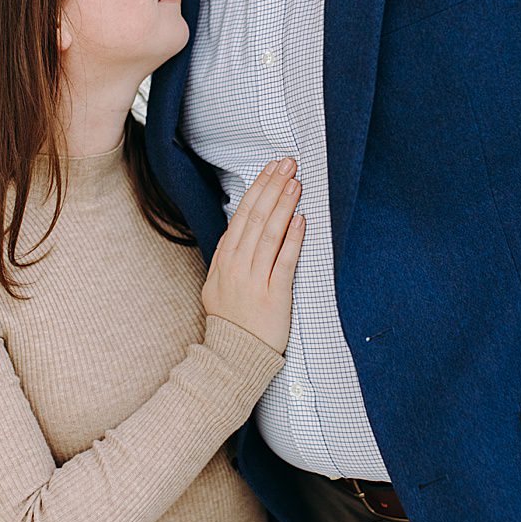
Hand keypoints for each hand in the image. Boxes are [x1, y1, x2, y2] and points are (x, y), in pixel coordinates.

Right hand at [201, 158, 305, 353]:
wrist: (232, 357)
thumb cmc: (232, 320)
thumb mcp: (220, 284)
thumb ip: (232, 256)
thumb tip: (244, 226)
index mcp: (224, 260)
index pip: (242, 215)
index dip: (258, 189)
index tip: (271, 169)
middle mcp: (236, 266)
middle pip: (255, 218)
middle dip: (272, 187)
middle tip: (288, 164)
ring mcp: (253, 280)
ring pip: (268, 234)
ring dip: (283, 205)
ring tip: (295, 183)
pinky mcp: (273, 295)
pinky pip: (283, 262)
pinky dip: (292, 239)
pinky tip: (300, 219)